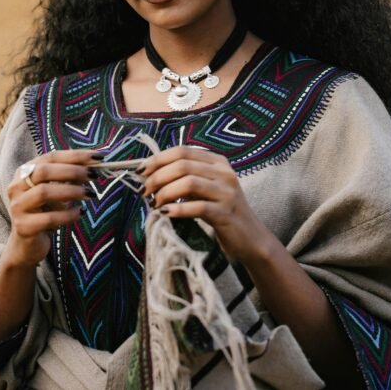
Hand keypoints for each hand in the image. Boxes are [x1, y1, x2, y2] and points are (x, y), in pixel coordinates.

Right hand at [2, 150, 96, 267]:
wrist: (28, 244)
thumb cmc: (46, 212)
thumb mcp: (57, 190)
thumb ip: (70, 176)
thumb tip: (95, 163)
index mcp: (24, 172)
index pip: (51, 157)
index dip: (75, 156)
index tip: (98, 157)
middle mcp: (16, 186)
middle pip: (44, 171)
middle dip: (72, 171)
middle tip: (93, 175)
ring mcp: (17, 207)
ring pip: (43, 192)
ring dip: (71, 191)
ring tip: (89, 194)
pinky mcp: (23, 227)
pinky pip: (49, 218)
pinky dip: (68, 215)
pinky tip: (80, 212)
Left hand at [139, 145, 268, 262]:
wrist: (249, 238)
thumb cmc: (220, 211)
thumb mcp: (205, 189)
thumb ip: (184, 178)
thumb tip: (149, 174)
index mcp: (218, 162)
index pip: (183, 151)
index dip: (158, 159)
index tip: (140, 171)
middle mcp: (224, 173)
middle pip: (183, 165)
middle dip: (157, 177)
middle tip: (143, 191)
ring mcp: (227, 192)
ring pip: (188, 183)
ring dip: (165, 193)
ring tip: (154, 203)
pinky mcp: (226, 213)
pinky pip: (197, 207)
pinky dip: (177, 209)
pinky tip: (165, 214)